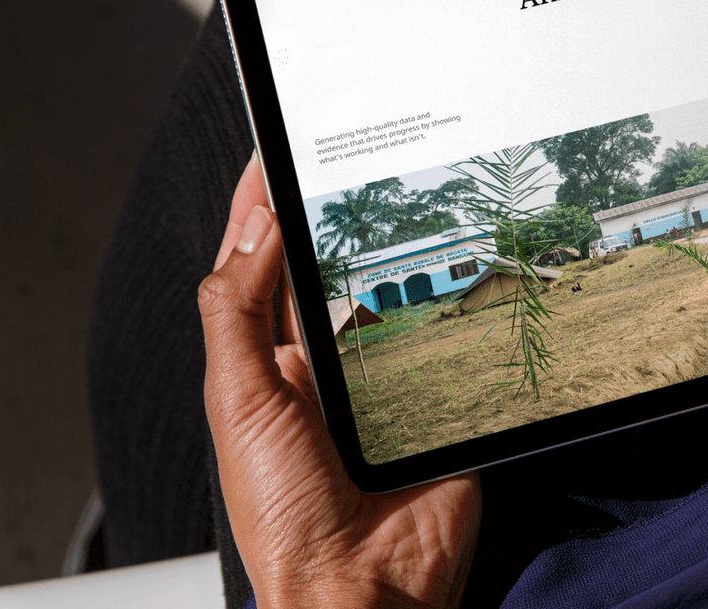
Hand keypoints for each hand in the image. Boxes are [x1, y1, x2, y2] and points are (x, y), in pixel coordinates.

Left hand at [199, 155, 480, 608]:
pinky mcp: (439, 397)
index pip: (259, 260)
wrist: (365, 588)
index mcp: (266, 362)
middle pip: (332, 266)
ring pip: (394, 292)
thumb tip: (255, 227)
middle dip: (338, 211)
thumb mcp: (240, 403)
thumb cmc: (287, 517)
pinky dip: (461, 302)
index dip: (263, 200)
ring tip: (410, 193)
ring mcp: (385, 380)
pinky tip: (469, 266)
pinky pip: (452, 335)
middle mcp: (324, 364)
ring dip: (402, 249)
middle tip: (354, 149)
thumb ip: (238, 313)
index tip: (276, 143)